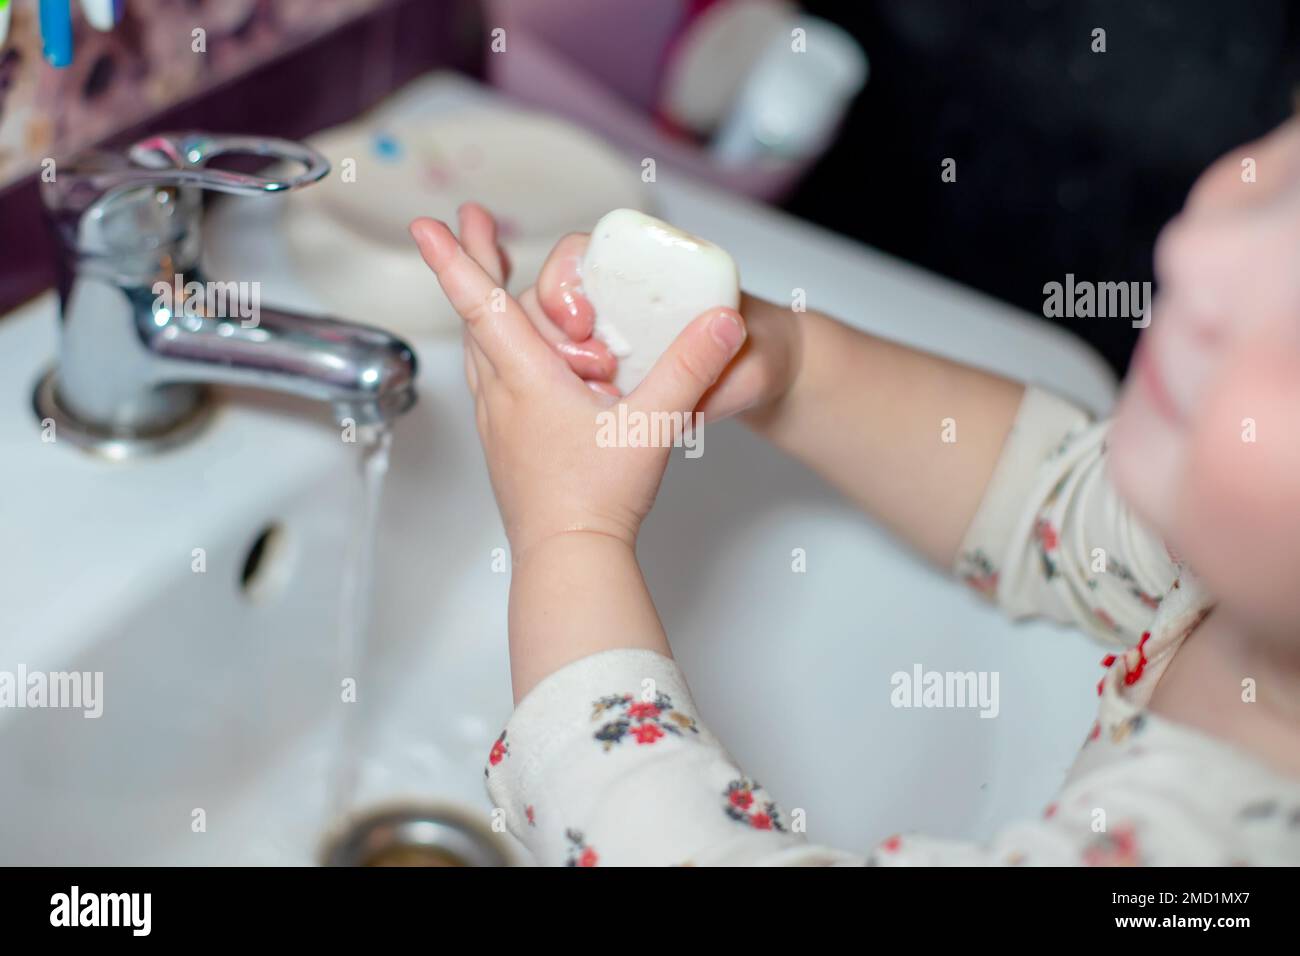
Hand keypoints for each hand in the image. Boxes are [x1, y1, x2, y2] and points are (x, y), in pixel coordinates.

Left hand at [410, 204, 748, 560]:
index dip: (456, 259)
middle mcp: (501, 395)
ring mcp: (497, 421)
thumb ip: (690, 368)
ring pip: (480, 349)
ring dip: (486, 308)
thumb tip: (724, 321)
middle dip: (474, 263)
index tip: (427, 225)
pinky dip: (499, 349)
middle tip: (470, 222)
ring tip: (490, 277)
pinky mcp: (505, 442)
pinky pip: (492, 380)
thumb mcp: (654, 425)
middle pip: (478, 316)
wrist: (569, 560)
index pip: (483, 305)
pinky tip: (518, 355)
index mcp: (528, 379)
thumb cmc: (600, 499)